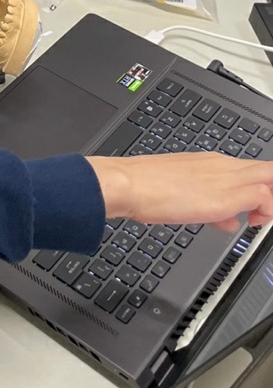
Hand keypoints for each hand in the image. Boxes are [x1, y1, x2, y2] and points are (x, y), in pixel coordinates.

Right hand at [89, 154, 272, 231]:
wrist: (129, 183)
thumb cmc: (146, 188)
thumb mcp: (183, 196)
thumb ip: (210, 204)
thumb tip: (229, 220)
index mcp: (212, 163)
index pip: (252, 169)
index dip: (262, 187)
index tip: (255, 208)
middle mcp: (222, 166)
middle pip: (268, 170)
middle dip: (271, 193)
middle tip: (260, 214)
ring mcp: (225, 178)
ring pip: (271, 178)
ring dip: (270, 204)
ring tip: (258, 220)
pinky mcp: (226, 196)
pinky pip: (264, 196)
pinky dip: (266, 212)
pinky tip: (250, 224)